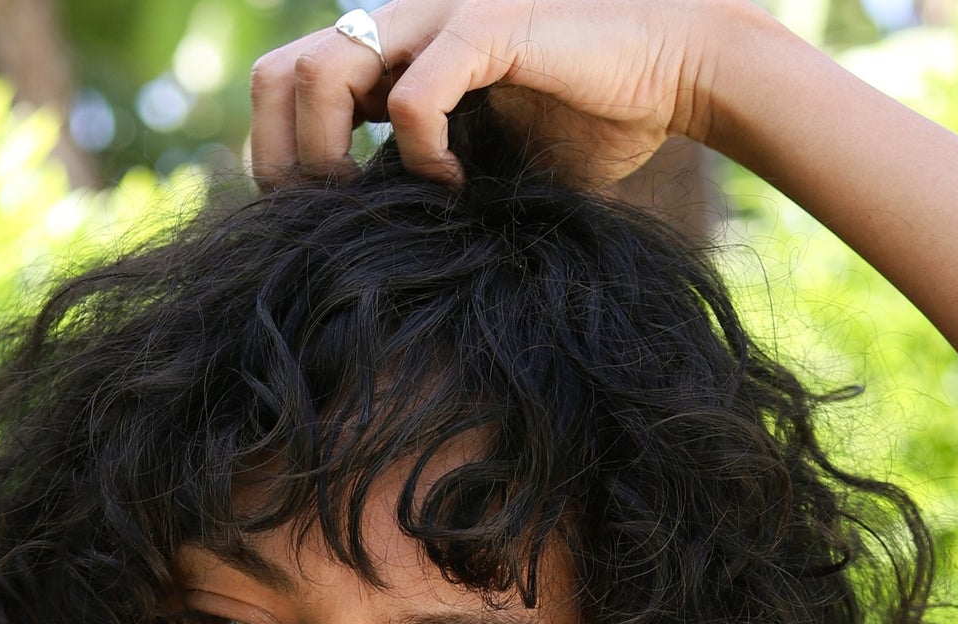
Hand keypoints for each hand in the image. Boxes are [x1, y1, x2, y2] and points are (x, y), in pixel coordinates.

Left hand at [248, 0, 774, 192]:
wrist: (679, 70)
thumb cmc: (598, 120)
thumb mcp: (495, 164)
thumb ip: (435, 187)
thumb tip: (386, 265)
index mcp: (398, 50)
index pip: (287, 86)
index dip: (279, 157)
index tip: (313, 220)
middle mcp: (406, 22)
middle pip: (278, 73)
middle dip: (282, 158)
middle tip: (327, 218)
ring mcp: (441, 16)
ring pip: (324, 71)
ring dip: (333, 151)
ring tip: (374, 200)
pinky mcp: (487, 27)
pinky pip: (412, 94)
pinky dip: (419, 152)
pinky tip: (453, 184)